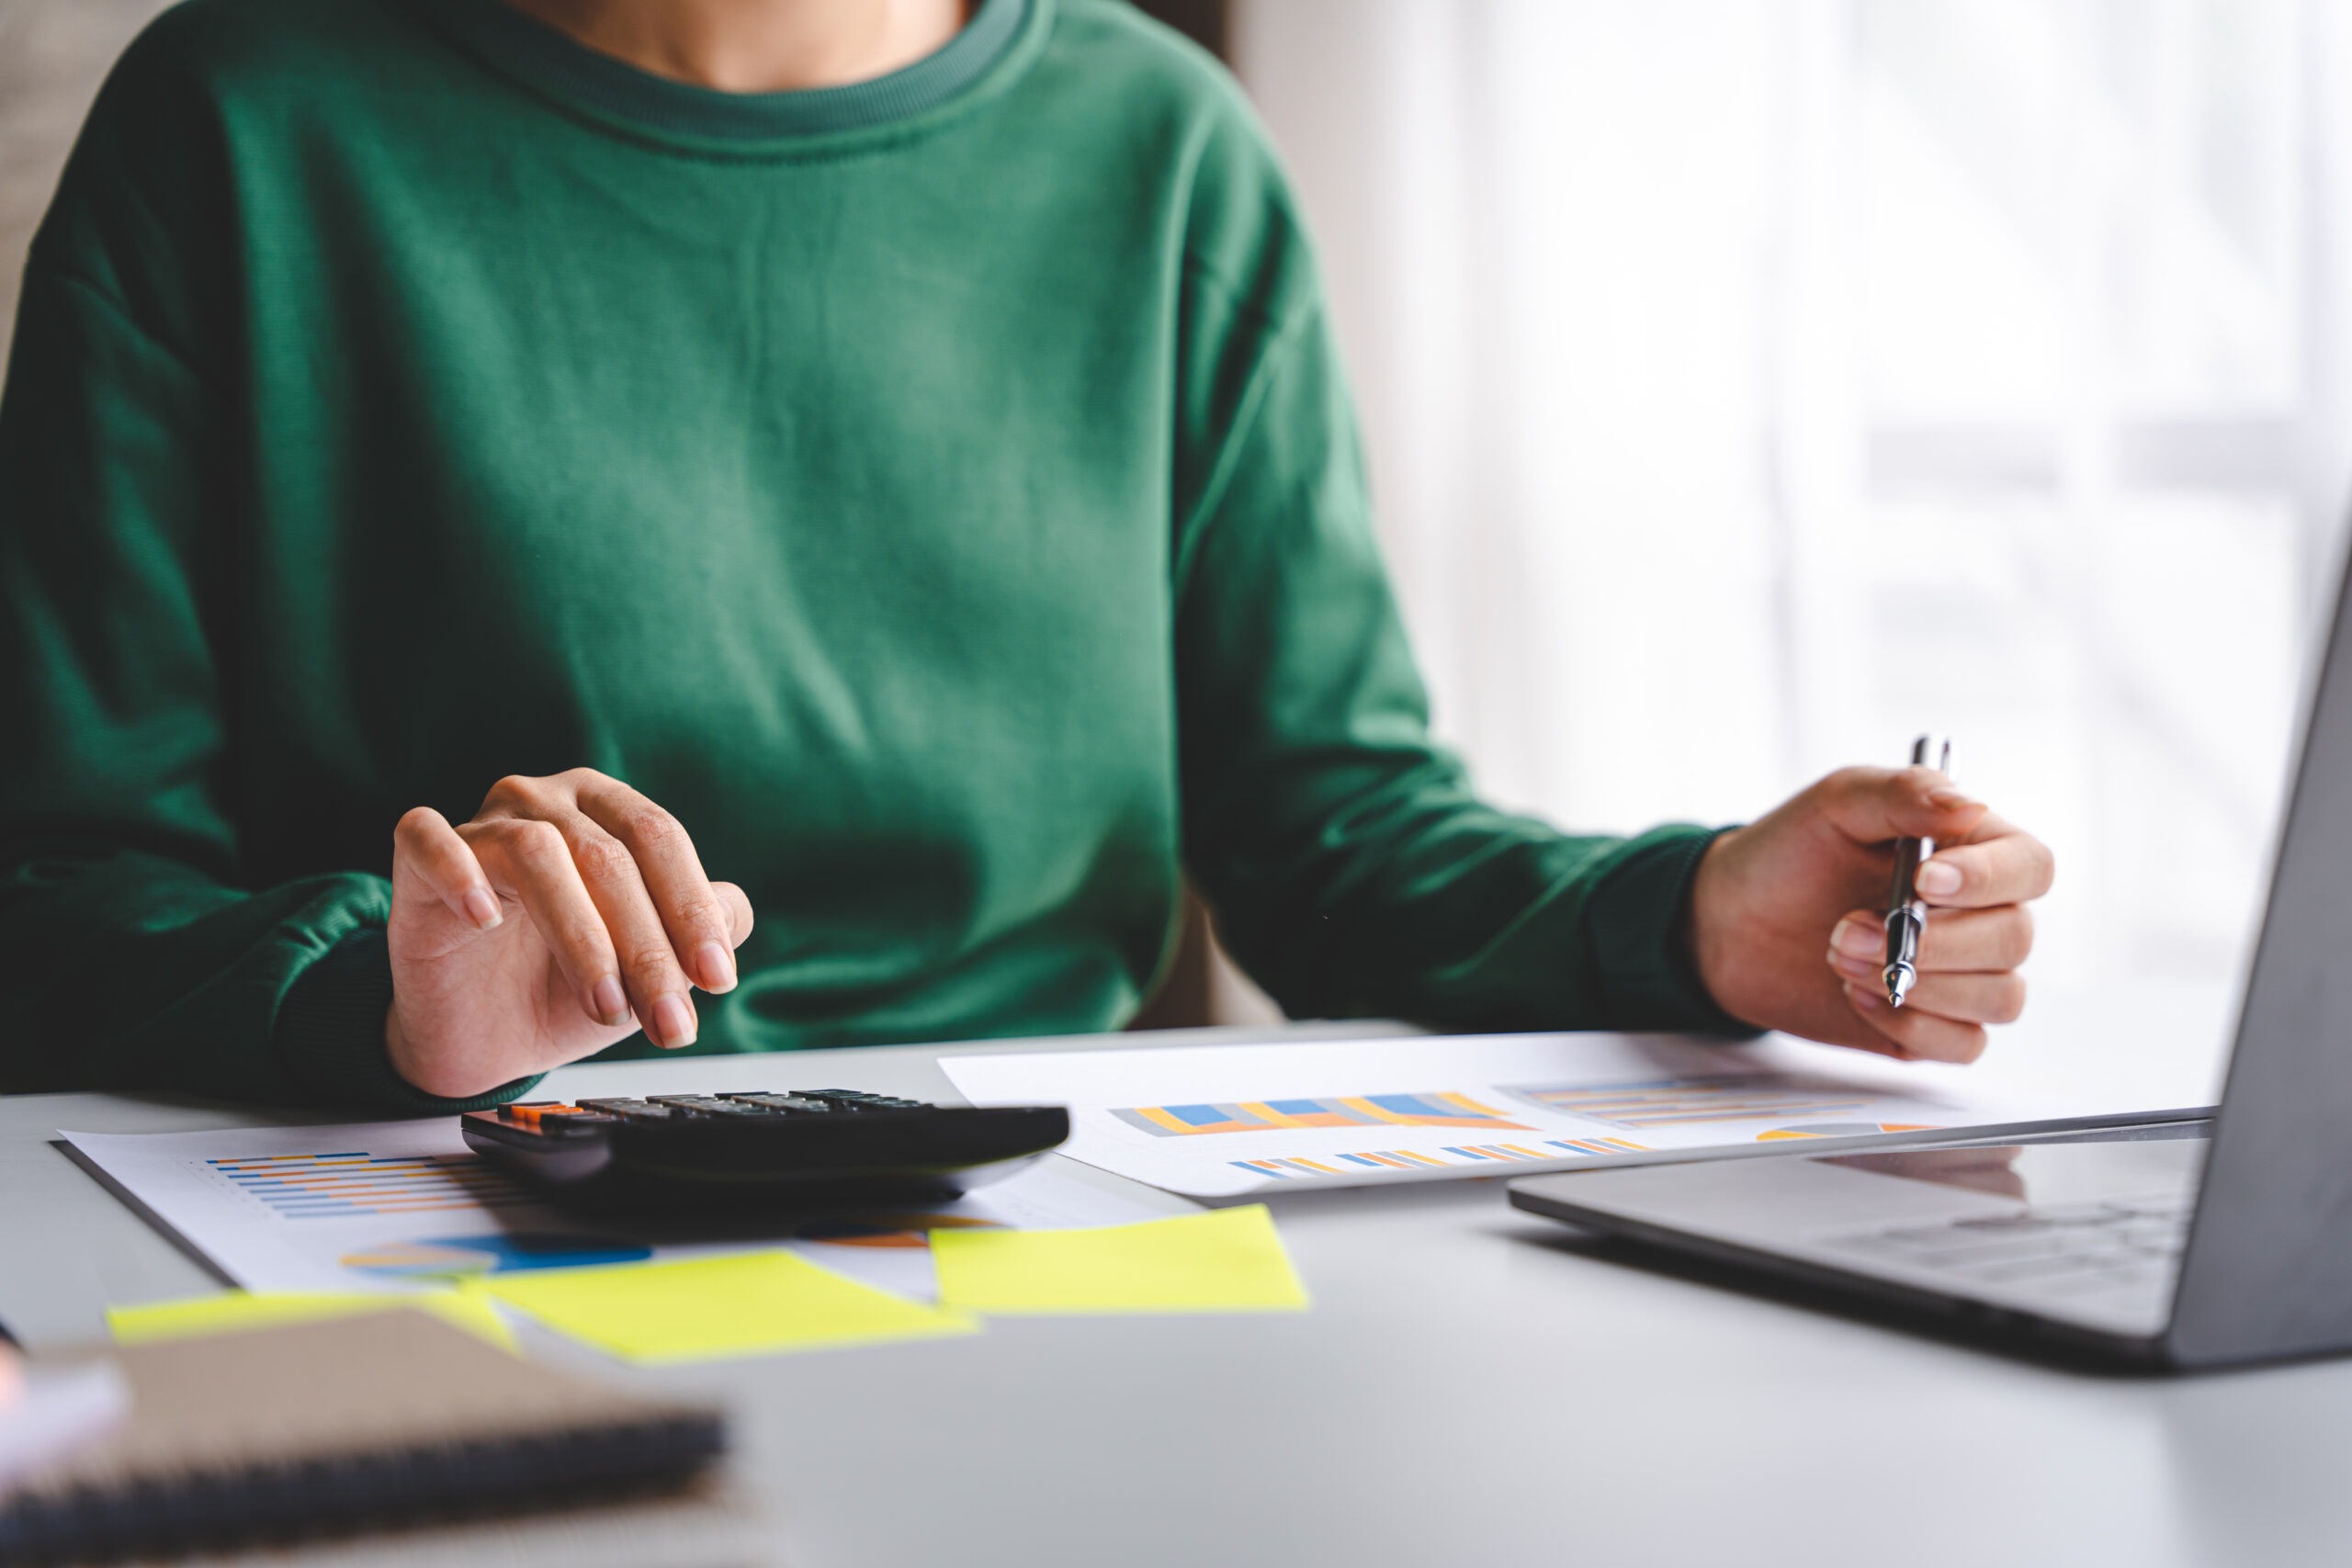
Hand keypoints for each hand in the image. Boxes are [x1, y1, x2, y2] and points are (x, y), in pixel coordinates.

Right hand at [386, 769, 753, 1097]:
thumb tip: (731, 914)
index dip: (693, 910)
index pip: (660, 841)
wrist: (484, 1039)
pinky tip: (487, 921)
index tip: (717, 979)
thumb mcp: (650, 967)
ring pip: (537, 853)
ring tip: (605, 1006)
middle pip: (608, 856)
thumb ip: (701, 930)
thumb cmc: (569, 986)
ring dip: (582, 937)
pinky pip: (429, 840)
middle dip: (648, 947)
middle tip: (668, 1020)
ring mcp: (479, 824)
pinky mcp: (415, 858)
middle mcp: (546, 801)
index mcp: (608, 810)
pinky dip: (459, 873)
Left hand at [1687, 765, 2052, 1061]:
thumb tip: (1969, 805)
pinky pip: (1964, 1044)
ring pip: (1999, 998)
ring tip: (1840, 956)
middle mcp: (1980, 914)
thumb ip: (1902, 794)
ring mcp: (1962, 974)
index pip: (2030, 867)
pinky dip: (1911, 1026)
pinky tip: (1858, 996)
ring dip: (1918, 983)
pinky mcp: (1934, 1026)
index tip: (1926, 881)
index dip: (1989, 879)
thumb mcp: (1837, 803)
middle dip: (1930, 941)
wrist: (1733, 921)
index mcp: (1973, 850)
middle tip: (1847, 928)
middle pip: (2015, 938)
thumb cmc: (1790, 853)